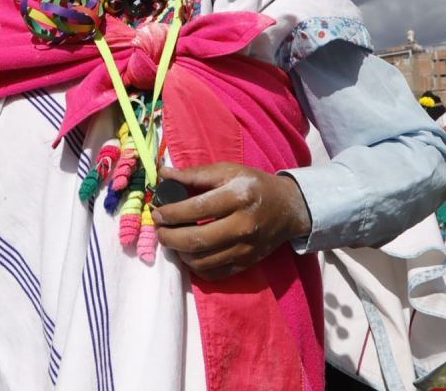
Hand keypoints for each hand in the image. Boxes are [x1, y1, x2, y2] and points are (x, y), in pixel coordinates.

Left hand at [151, 163, 311, 280]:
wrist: (288, 208)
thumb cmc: (255, 185)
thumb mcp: (228, 171)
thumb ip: (195, 174)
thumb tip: (163, 174)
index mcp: (238, 197)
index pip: (196, 209)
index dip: (170, 213)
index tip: (156, 212)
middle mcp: (243, 225)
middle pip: (196, 240)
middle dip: (169, 237)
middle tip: (159, 230)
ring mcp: (245, 249)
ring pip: (201, 261)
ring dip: (179, 253)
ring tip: (173, 240)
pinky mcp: (246, 264)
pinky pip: (213, 273)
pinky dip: (195, 267)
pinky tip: (190, 253)